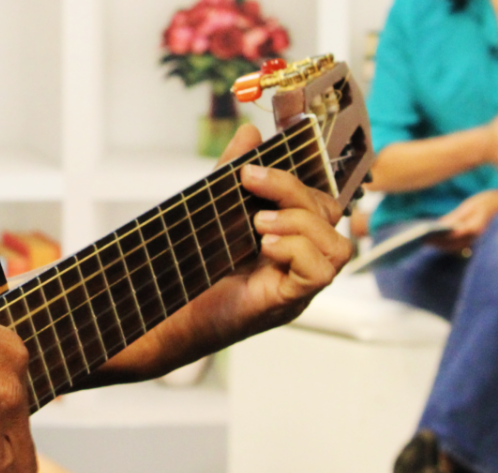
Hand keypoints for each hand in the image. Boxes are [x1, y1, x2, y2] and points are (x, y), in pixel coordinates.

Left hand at [95, 124, 352, 380]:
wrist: (160, 317)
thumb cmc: (187, 269)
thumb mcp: (211, 212)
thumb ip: (230, 172)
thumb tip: (251, 131)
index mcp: (287, 237)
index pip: (318, 200)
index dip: (296, 179)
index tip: (250, 169)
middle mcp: (299, 261)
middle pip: (331, 216)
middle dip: (294, 192)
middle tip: (250, 182)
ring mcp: (297, 286)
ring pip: (337, 247)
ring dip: (301, 224)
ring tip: (259, 224)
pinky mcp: (286, 304)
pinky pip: (322, 272)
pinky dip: (299, 251)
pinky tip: (266, 246)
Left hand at [429, 189, 497, 252]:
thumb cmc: (486, 201)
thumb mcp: (469, 206)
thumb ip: (455, 217)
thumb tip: (440, 225)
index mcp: (474, 227)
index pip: (452, 236)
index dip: (438, 238)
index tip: (425, 236)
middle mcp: (475, 237)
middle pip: (452, 245)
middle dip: (436, 244)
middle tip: (421, 240)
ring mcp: (476, 239)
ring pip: (455, 247)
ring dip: (440, 245)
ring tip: (425, 240)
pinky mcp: (475, 238)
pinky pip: (459, 244)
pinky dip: (447, 243)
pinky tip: (436, 239)